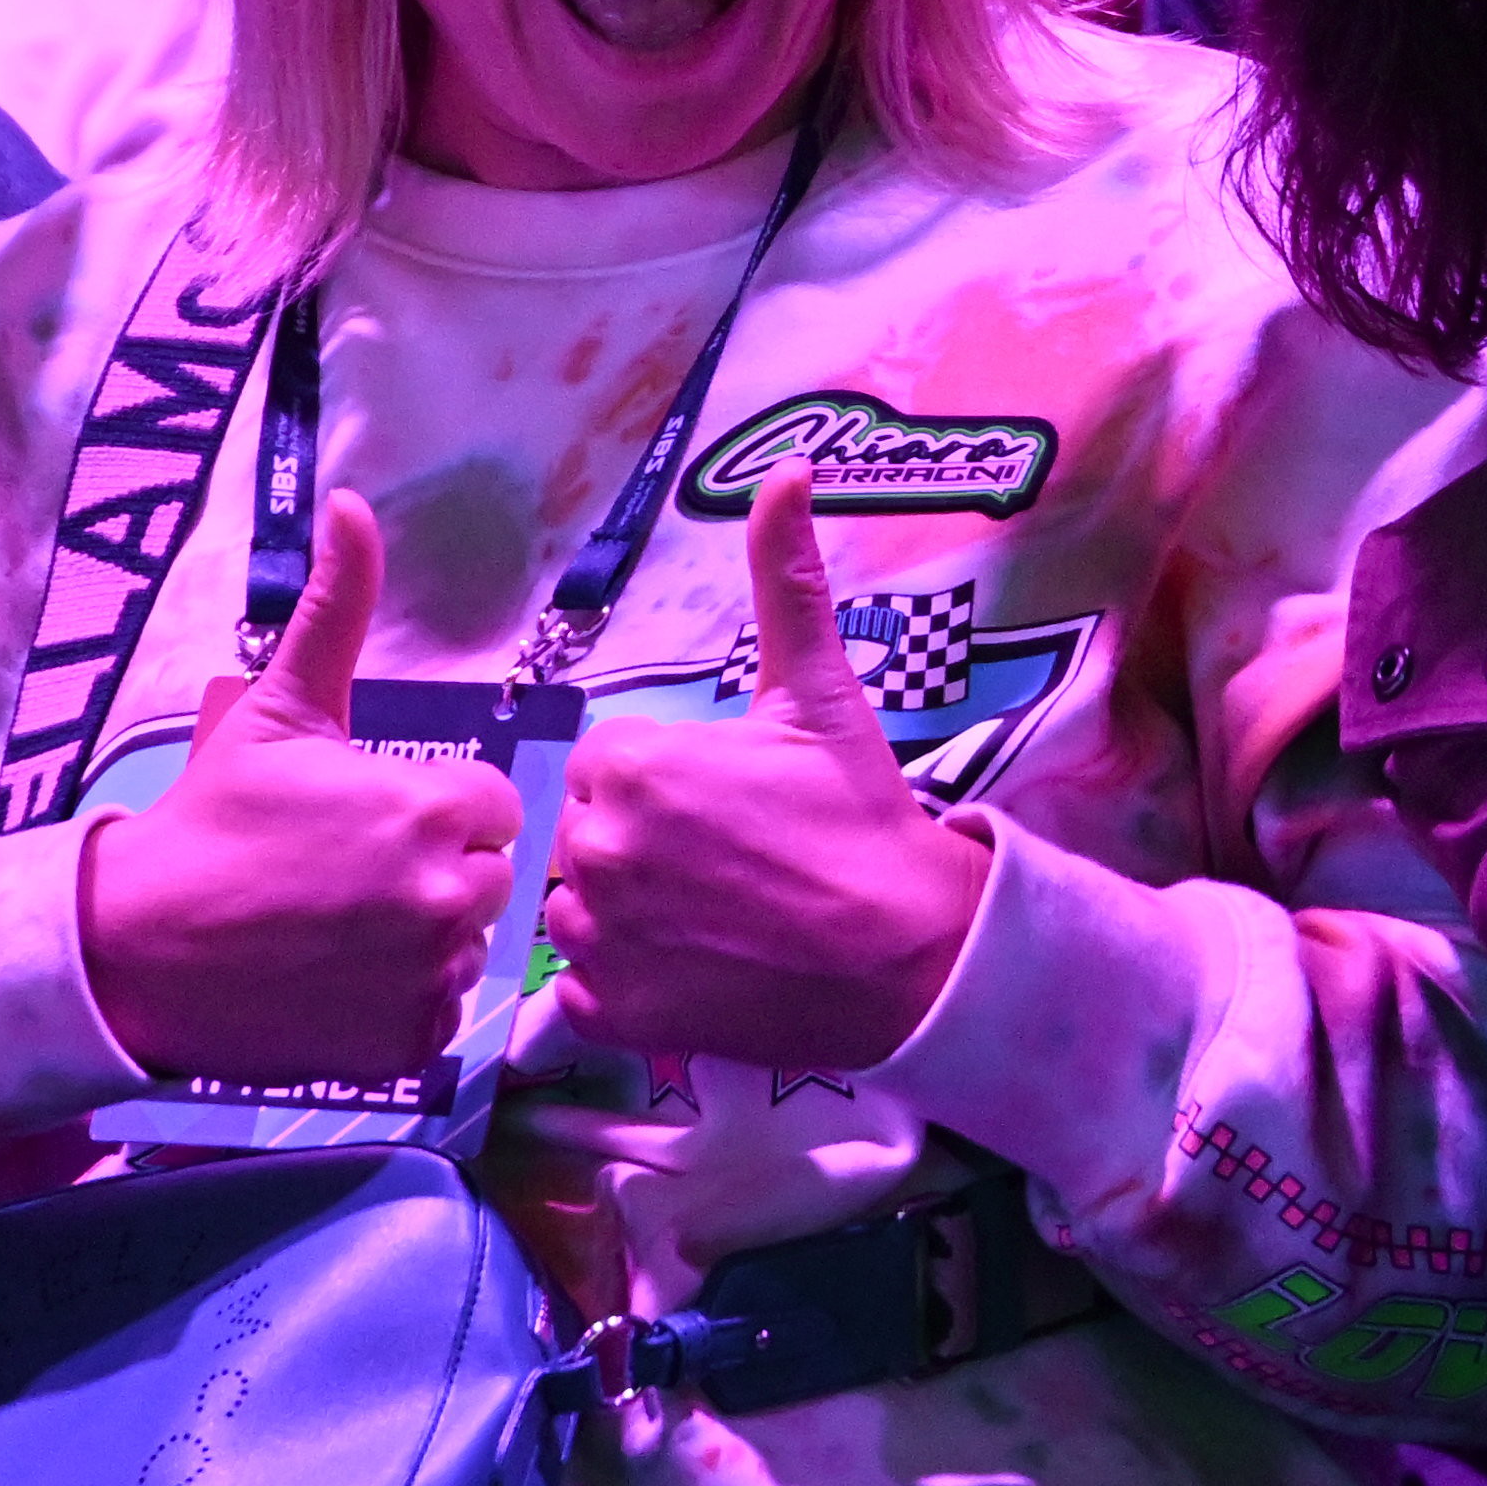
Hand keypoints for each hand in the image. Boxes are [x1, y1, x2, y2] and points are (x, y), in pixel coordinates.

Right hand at [79, 490, 523, 1084]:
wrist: (137, 946)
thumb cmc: (212, 820)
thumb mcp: (279, 707)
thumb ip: (335, 607)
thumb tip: (348, 502)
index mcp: (434, 804)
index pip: (494, 806)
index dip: (439, 809)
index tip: (375, 821)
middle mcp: (448, 893)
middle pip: (488, 878)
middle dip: (437, 872)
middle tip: (351, 878)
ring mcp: (429, 976)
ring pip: (465, 948)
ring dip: (423, 940)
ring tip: (339, 929)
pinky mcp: (408, 1046)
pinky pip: (439, 1019)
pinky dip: (400, 1005)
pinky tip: (338, 981)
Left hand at [548, 466, 993, 1072]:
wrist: (909, 954)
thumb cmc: (860, 818)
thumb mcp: (818, 692)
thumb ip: (785, 581)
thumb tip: (789, 470)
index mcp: (630, 763)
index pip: (607, 761)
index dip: (669, 780)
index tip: (729, 803)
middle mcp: (595, 847)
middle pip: (588, 830)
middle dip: (644, 840)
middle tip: (730, 860)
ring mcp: (599, 939)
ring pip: (577, 907)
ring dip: (626, 910)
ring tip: (712, 915)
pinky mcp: (613, 1015)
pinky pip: (579, 990)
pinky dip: (624, 982)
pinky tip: (692, 967)